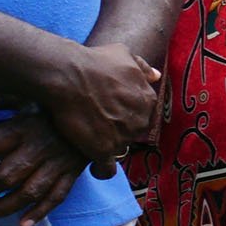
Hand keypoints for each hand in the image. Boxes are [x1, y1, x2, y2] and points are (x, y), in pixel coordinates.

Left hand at [0, 105, 86, 225]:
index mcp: (23, 126)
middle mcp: (39, 147)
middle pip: (4, 175)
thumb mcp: (17, 97)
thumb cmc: (47, 105)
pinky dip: (39, 213)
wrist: (95, 108)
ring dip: (2, 207)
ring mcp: (58, 163)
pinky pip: (56, 197)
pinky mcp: (72, 173)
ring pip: (28, 192)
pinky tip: (22, 224)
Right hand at [28, 39, 159, 162]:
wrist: (69, 76)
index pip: (142, 113)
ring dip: (108, 146)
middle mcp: (140, 120)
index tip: (111, 111)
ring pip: (120, 148)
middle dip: (119, 130)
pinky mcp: (103, 150)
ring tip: (90, 139)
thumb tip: (156, 76)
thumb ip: (142, 66)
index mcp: (147, 99)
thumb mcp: (124, 55)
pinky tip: (94, 166)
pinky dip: (101, 170)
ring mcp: (123, 137)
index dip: (125, 113)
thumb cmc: (94, 62)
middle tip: (98, 124)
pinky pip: (107, 169)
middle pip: (132, 131)